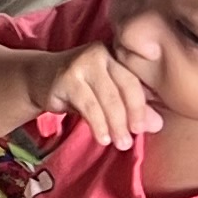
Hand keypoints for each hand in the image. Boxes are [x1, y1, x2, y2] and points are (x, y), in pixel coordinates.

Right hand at [32, 40, 161, 147]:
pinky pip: (88, 105)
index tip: (142, 129)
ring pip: (106, 98)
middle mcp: (99, 53)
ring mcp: (81, 63)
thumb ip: (132, 107)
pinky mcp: (65, 78)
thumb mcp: (108, 95)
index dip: (141, 106)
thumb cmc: (80, 87)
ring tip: (119, 143)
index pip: (133, 80)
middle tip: (130, 141)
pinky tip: (102, 137)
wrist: (39, 78)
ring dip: (115, 125)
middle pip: (123, 87)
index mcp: (115, 53)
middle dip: (129, 118)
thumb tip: (158, 125)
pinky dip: (98, 124)